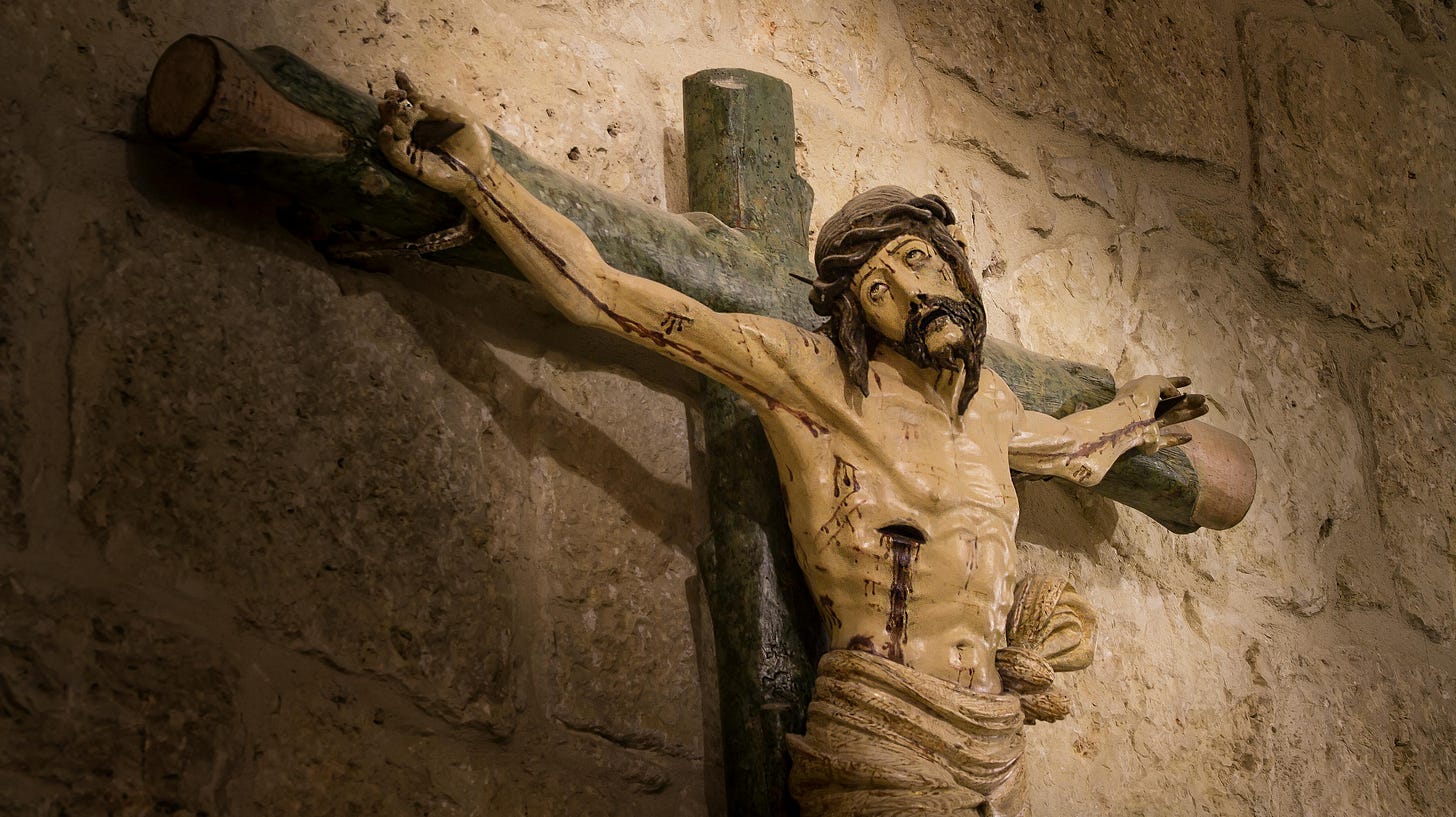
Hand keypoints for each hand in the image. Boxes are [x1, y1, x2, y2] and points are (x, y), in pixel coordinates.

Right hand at [377, 72, 493, 195]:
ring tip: (388, 105)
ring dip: (386, 116)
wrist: (481, 168)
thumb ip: (443, 108)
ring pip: (390, 129)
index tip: (398, 74)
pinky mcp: (410, 164)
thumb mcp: (463, 118)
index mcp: (427, 115)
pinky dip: (386, 141)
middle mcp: (416, 129)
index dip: (404, 86)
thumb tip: (421, 102)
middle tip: (395, 95)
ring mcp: (412, 145)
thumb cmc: (474, 141)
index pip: (411, 98)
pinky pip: (392, 152)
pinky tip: (386, 129)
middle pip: (396, 112)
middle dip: (391, 100)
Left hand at [1117, 375, 1208, 452]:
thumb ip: (1166, 385)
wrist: (1126, 421)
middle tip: (1204, 399)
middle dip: (1187, 401)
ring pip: (1171, 419)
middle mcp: (1143, 408)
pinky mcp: (1150, 442)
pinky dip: (1177, 439)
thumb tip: (1176, 393)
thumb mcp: (1154, 382)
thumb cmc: (1138, 398)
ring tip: (1206, 409)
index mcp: (1140, 392)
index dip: (1175, 382)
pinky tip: (1189, 437)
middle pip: (1169, 404)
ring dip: (1188, 414)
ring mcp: (1147, 426)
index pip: (1160, 385)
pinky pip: (1166, 440)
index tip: (1190, 381)